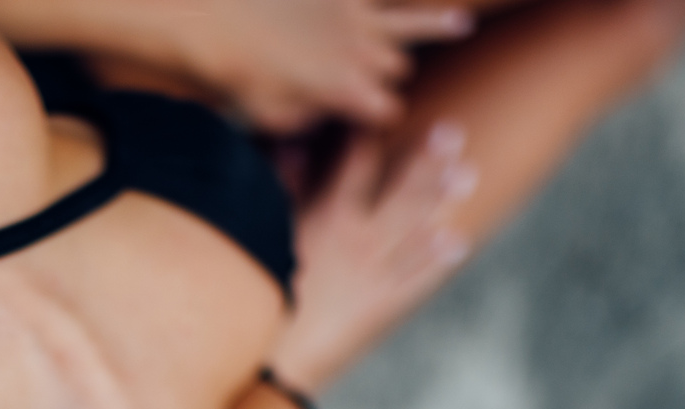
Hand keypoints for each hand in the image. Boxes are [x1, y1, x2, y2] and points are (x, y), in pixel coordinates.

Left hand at [188, 1, 475, 130]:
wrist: (220, 20)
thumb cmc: (238, 76)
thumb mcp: (270, 119)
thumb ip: (307, 121)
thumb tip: (322, 114)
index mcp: (349, 93)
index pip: (387, 110)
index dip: (382, 116)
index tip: (373, 120)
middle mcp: (363, 55)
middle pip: (395, 68)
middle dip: (387, 74)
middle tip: (369, 76)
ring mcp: (357, 18)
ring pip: (409, 25)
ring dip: (437, 25)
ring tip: (464, 23)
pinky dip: (402, 1)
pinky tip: (440, 4)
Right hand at [267, 121, 477, 391]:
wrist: (266, 353)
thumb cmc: (255, 288)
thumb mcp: (264, 231)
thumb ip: (283, 186)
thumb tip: (295, 145)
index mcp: (327, 215)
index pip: (358, 163)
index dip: (374, 134)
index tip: (390, 112)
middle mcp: (358, 238)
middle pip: (400, 190)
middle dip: (427, 160)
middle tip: (452, 132)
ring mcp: (373, 272)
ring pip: (416, 230)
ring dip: (442, 201)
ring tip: (468, 174)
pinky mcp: (377, 306)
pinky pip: (414, 281)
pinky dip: (436, 262)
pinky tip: (458, 241)